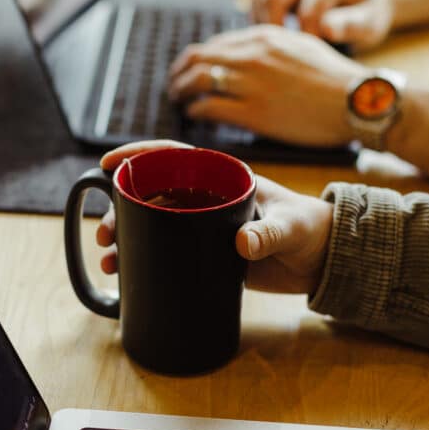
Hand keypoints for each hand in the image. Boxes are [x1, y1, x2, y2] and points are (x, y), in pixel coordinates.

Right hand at [96, 140, 333, 293]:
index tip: (107, 164)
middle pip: (153, 194)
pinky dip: (144, 260)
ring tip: (109, 257)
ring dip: (126, 237)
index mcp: (222, 177)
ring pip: (153, 225)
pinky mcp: (207, 254)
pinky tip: (125, 273)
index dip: (137, 155)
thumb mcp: (292, 228)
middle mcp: (208, 197)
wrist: (325, 261)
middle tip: (104, 232)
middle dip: (121, 209)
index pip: (172, 156)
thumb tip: (242, 244)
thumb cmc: (312, 229)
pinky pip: (167, 252)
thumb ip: (269, 235)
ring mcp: (204, 226)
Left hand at [168, 24, 365, 147]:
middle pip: (197, 59)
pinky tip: (196, 117)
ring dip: (181, 92)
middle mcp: (252, 55)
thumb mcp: (301, 45)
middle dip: (179, 74)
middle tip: (174, 88)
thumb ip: (272, 46)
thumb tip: (248, 54)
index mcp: (263, 36)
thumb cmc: (334, 79)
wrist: (356, 101)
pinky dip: (195, 112)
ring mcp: (251, 83)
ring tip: (179, 103)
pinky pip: (209, 108)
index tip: (189, 73)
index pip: (213, 44)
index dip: (195, 61)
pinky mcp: (254, 112)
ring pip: (197, 81)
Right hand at [249, 0, 392, 50]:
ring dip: (262, 22)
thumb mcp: (370, 23)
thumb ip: (352, 25)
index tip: (318, 56)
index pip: (306, 14)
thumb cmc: (367, 15)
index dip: (310, 41)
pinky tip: (274, 36)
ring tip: (279, 44)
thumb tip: (327, 29)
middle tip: (288, 52)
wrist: (363, 1)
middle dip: (276, 29)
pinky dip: (258, 18)